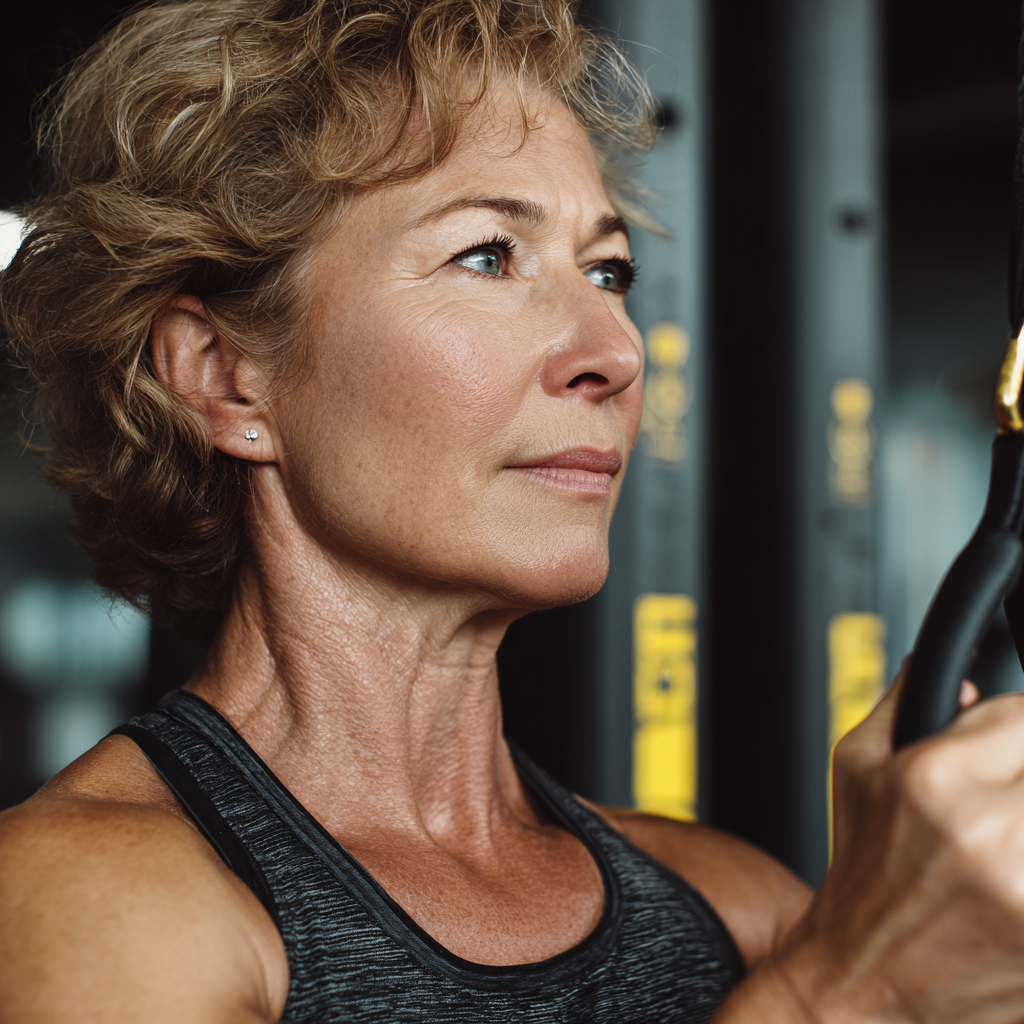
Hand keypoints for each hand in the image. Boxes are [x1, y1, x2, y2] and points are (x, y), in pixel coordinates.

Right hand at [770, 666, 1023, 1021]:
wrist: (864, 985)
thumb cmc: (859, 877)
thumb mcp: (854, 771)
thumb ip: (903, 707)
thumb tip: (956, 678)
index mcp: (935, 781)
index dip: (1017, 727)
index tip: (1010, 745)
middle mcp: (990, 833)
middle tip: (1005, 801)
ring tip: (1006, 841)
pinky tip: (1011, 880)